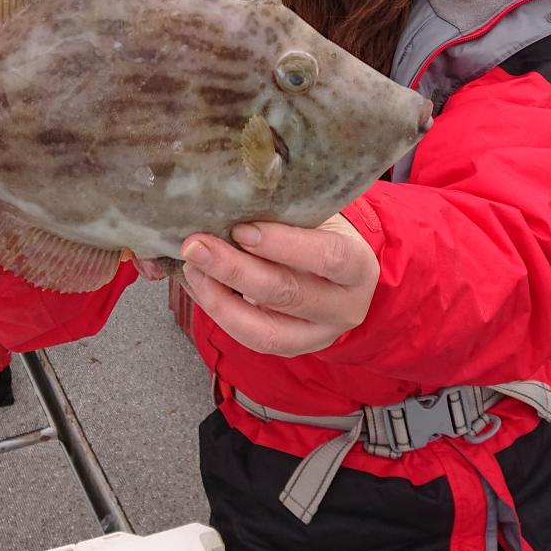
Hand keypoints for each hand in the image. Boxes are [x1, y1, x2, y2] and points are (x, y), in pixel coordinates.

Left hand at [179, 214, 378, 356]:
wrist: (340, 273)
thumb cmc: (323, 234)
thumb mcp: (319, 218)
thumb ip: (284, 214)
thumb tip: (228, 202)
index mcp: (358, 266)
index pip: (327, 256)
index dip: (282, 244)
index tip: (241, 228)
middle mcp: (344, 307)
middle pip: (287, 293)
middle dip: (235, 269)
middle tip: (196, 245)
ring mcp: (318, 335)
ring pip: (265, 328)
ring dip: (219, 297)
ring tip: (192, 267)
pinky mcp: (291, 348)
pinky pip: (250, 338)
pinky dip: (219, 312)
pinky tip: (200, 286)